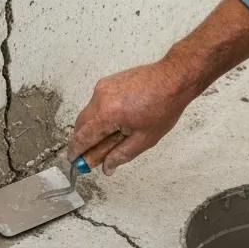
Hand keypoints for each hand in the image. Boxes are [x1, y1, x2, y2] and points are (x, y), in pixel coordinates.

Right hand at [70, 57, 199, 174]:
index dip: (76, 151)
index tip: (75, 161)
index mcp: (108, 113)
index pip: (83, 137)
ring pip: (88, 114)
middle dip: (84, 141)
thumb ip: (121, 155)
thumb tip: (106, 168)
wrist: (173, 80)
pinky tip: (119, 121)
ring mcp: (103, 87)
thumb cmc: (163, 106)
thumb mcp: (144, 139)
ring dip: (94, 128)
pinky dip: (100, 115)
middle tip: (95, 155)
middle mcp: (101, 97)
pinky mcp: (107, 82)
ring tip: (115, 136)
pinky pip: (96, 103)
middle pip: (81, 125)